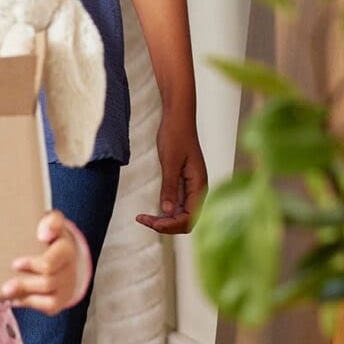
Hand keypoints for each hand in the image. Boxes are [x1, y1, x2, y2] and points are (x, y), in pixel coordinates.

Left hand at [5, 211, 85, 312]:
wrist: (61, 250)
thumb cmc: (49, 234)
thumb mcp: (52, 221)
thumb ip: (51, 221)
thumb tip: (43, 234)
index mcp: (66, 249)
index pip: (53, 261)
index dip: (34, 264)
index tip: (15, 263)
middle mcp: (70, 270)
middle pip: (48, 282)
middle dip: (26, 285)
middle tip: (5, 287)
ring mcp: (67, 286)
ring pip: (49, 298)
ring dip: (26, 296)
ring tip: (7, 293)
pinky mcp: (61, 299)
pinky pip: (49, 307)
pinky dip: (31, 304)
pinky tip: (17, 299)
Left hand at [137, 117, 207, 233]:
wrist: (178, 118)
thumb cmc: (176, 135)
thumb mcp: (170, 162)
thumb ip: (169, 187)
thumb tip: (167, 212)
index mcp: (199, 185)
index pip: (189, 218)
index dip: (170, 225)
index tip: (150, 222)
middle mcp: (199, 189)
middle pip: (187, 220)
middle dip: (167, 225)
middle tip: (144, 220)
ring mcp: (192, 187)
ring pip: (182, 215)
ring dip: (165, 220)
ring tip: (144, 217)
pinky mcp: (185, 183)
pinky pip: (178, 205)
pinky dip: (166, 211)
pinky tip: (153, 210)